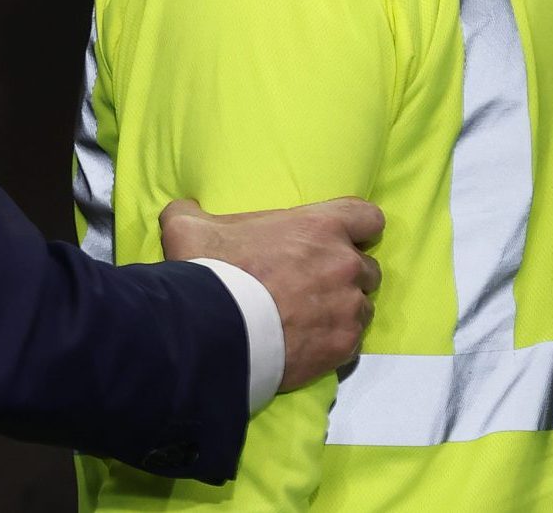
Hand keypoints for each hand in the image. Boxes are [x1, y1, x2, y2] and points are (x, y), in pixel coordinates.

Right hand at [160, 196, 382, 391]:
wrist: (213, 329)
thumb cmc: (210, 270)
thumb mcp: (189, 227)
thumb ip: (192, 212)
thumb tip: (184, 207)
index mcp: (319, 226)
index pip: (368, 217)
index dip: (358, 228)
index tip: (339, 240)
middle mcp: (344, 264)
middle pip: (367, 267)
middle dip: (345, 274)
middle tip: (313, 285)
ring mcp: (348, 307)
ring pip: (362, 306)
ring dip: (342, 309)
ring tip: (309, 319)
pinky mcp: (344, 345)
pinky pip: (353, 340)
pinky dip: (334, 341)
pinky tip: (306, 343)